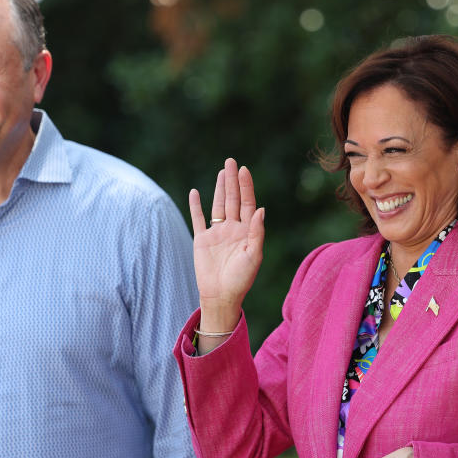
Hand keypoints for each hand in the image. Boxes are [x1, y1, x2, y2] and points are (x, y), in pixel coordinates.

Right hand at [188, 158, 264, 328]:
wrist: (221, 296)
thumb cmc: (241, 280)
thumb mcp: (253, 256)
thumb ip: (257, 233)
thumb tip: (261, 209)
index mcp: (248, 232)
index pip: (248, 204)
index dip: (246, 187)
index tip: (244, 170)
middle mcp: (233, 229)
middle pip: (233, 200)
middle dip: (232, 181)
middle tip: (231, 161)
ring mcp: (217, 233)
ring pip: (218, 205)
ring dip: (220, 188)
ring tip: (222, 171)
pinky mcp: (202, 240)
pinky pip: (198, 219)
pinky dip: (196, 206)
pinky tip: (196, 192)